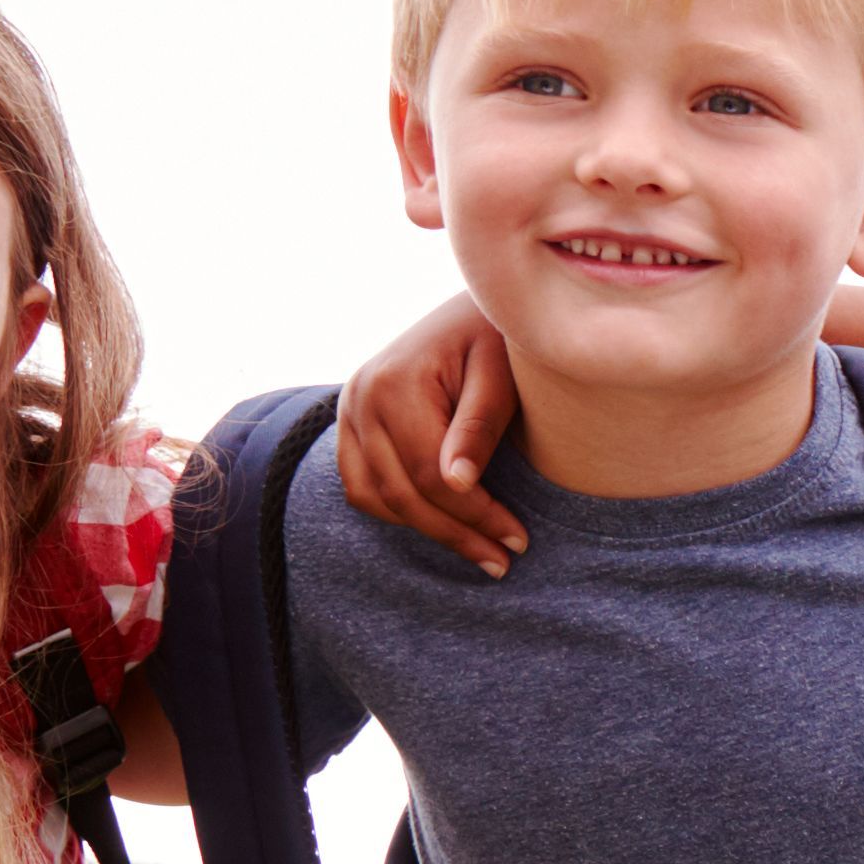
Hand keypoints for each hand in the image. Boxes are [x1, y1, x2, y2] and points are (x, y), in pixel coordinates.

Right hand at [340, 295, 527, 575]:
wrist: (474, 302)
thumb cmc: (497, 337)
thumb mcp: (499, 374)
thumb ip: (477, 426)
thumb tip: (456, 485)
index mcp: (394, 382)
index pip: (430, 474)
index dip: (474, 515)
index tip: (517, 540)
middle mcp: (360, 396)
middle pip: (401, 493)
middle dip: (455, 533)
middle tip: (502, 561)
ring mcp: (347, 408)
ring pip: (374, 496)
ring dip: (424, 529)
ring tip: (477, 549)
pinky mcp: (350, 419)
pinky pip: (360, 483)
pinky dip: (395, 509)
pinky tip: (438, 522)